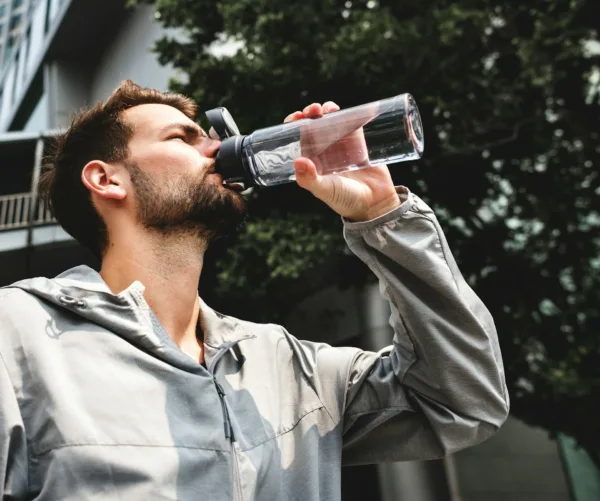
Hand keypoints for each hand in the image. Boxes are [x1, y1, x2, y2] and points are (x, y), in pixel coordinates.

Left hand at [284, 102, 399, 221]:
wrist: (375, 204)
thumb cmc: (346, 200)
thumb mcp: (325, 190)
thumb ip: (310, 179)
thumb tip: (297, 160)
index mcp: (312, 161)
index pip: (298, 139)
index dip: (294, 125)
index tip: (295, 117)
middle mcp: (324, 152)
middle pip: (314, 126)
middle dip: (311, 114)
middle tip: (314, 110)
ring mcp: (341, 146)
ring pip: (331, 122)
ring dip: (328, 111)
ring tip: (329, 108)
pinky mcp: (359, 143)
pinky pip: (352, 124)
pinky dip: (349, 114)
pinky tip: (346, 108)